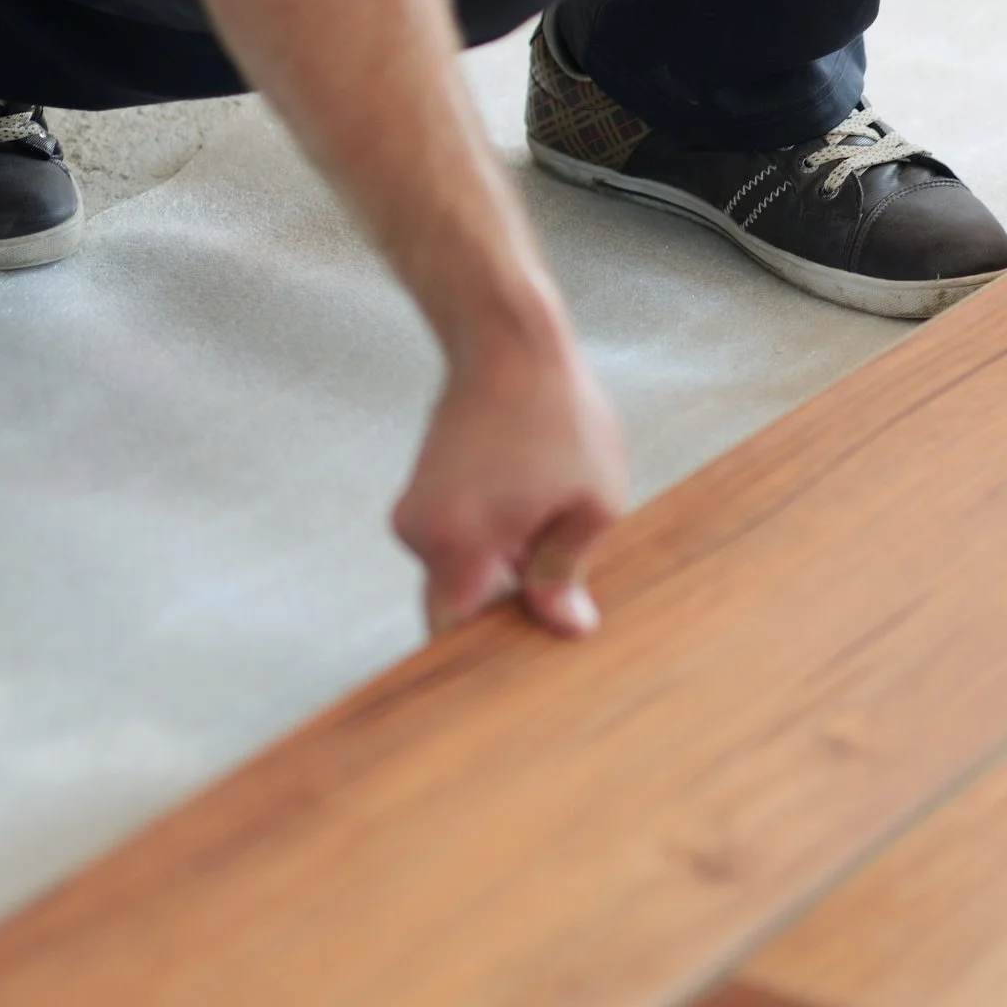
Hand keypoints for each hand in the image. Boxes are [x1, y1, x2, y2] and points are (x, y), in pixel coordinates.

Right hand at [391, 336, 628, 637]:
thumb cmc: (558, 415)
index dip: (485, 657)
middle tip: (560, 600)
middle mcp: (419, 532)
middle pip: (457, 605)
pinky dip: (491, 541)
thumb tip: (565, 627)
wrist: (510, 340)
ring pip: (459, 571)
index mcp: (457, 543)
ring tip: (553, 532)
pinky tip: (534, 511)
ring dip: (503, 569)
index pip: (452, 634)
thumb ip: (568, 572)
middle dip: (505, 607)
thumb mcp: (592, 503)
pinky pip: (456, 540)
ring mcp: (414, 510)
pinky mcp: (423, 490)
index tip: (519, 665)